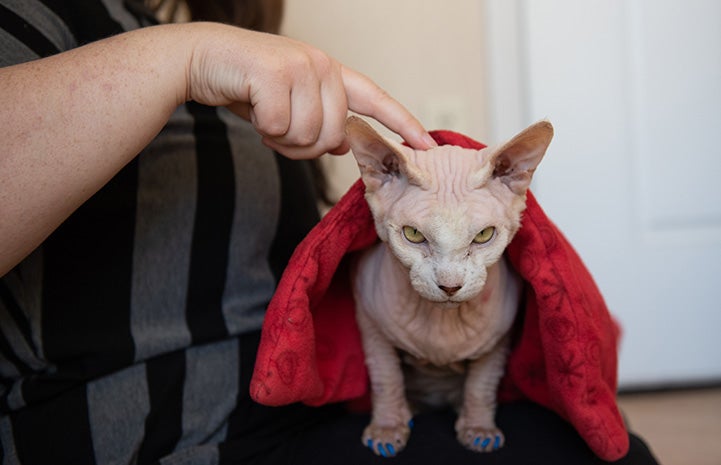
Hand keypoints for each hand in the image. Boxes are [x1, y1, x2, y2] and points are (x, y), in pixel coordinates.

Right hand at [184, 23, 435, 157]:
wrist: (203, 58)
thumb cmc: (247, 86)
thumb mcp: (290, 108)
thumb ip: (319, 123)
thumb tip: (342, 147)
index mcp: (331, 74)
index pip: (375, 100)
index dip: (402, 123)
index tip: (427, 145)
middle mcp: (323, 66)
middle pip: (333, 136)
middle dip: (302, 146)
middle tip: (277, 130)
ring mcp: (302, 65)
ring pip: (308, 135)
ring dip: (281, 139)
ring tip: (265, 117)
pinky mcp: (277, 71)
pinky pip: (279, 126)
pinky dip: (262, 129)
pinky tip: (251, 106)